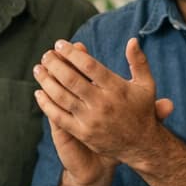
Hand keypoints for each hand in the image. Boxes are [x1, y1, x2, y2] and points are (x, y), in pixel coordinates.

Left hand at [33, 38, 173, 167]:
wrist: (142, 146)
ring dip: (46, 81)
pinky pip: (59, 117)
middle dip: (55, 64)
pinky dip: (46, 104)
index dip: (71, 53)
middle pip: (71, 79)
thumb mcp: (146, 85)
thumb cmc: (142, 111)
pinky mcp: (83, 133)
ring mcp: (91, 119)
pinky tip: (39, 93)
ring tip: (38, 69)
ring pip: (61, 97)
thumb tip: (132, 40)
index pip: (88, 66)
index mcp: (116, 88)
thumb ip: (138, 62)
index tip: (60, 44)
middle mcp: (102, 103)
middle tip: (46, 55)